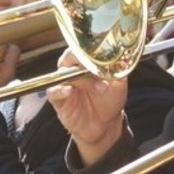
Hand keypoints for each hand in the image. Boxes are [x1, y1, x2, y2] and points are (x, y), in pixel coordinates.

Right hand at [46, 50, 127, 166]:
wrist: (105, 124)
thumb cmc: (109, 99)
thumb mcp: (118, 83)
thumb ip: (118, 70)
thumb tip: (120, 60)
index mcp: (85, 62)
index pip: (81, 49)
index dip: (89, 51)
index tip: (101, 56)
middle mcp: (72, 70)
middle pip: (69, 58)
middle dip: (83, 62)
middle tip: (97, 70)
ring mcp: (64, 84)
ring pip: (62, 74)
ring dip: (79, 79)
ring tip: (99, 88)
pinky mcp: (58, 100)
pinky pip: (53, 92)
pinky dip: (59, 90)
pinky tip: (69, 91)